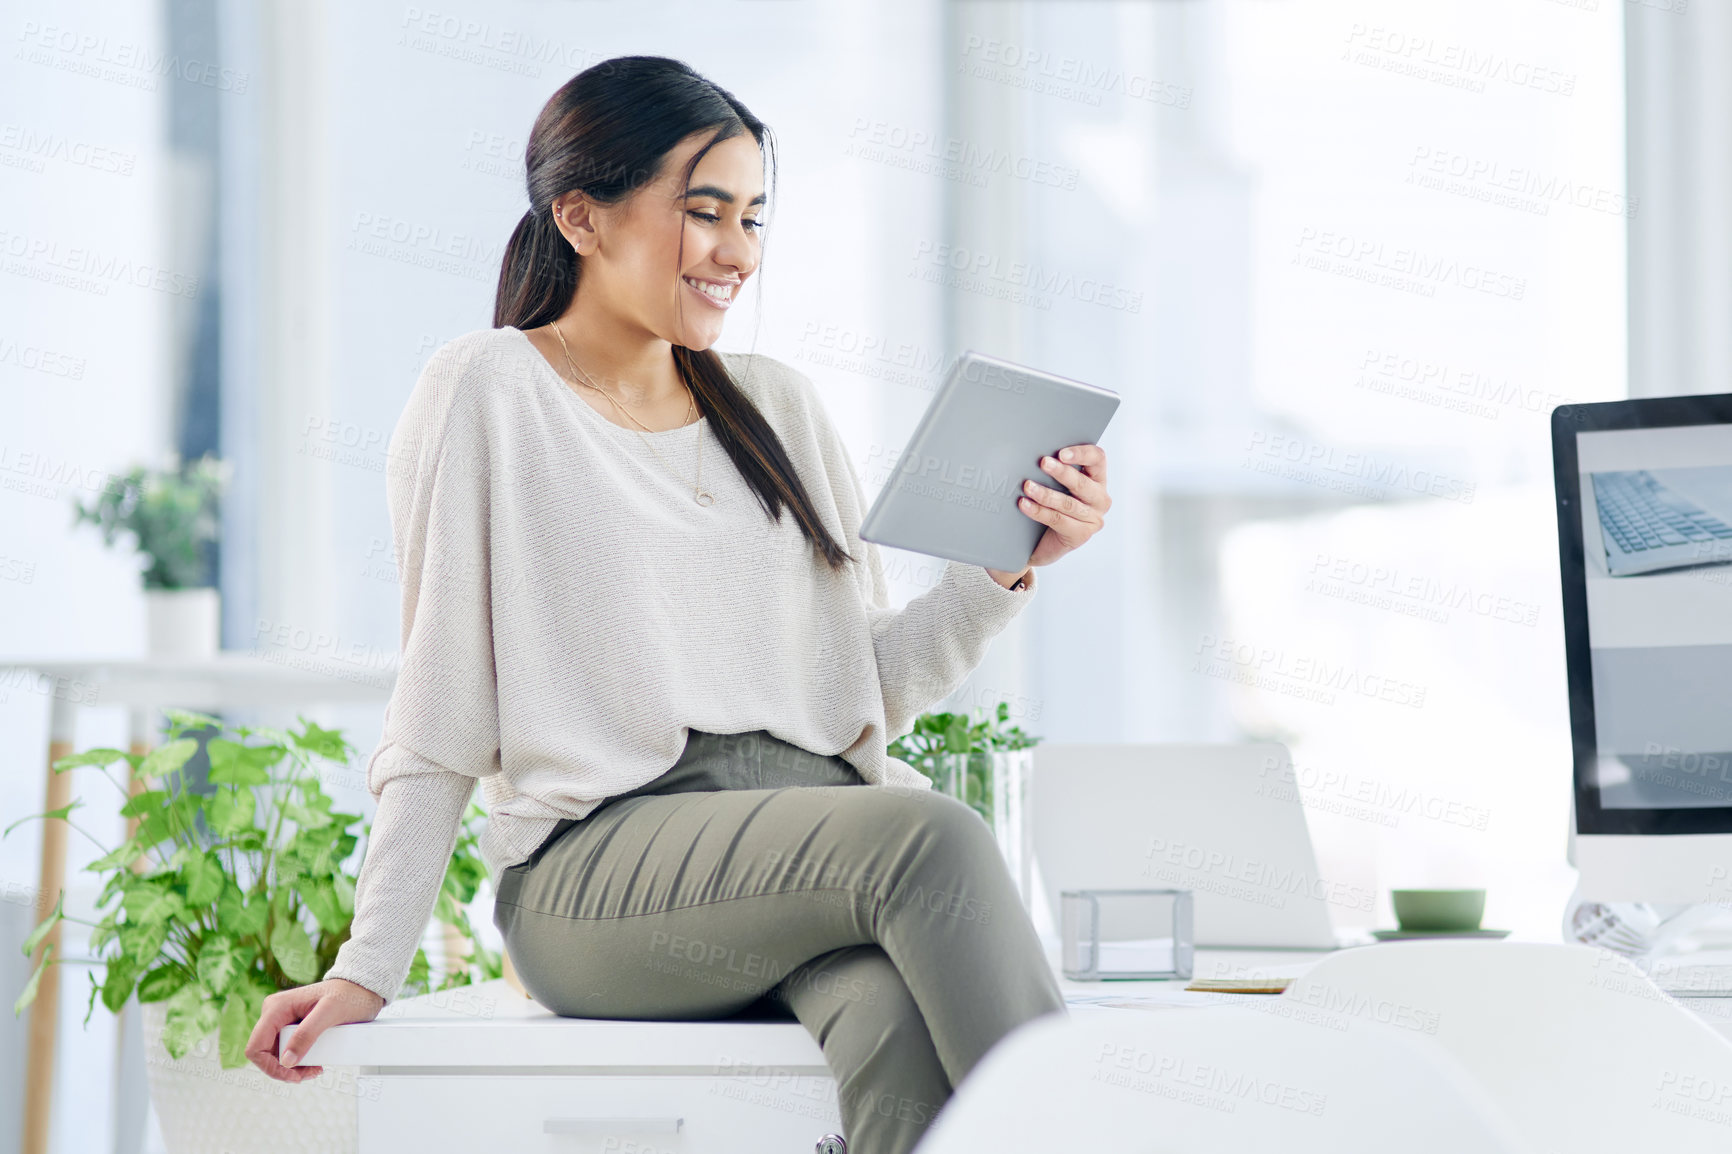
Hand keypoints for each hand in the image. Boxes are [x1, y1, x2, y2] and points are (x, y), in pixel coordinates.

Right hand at [245, 977, 384, 1082]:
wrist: (361, 988)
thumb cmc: (349, 994)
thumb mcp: (330, 1013)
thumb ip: (307, 1034)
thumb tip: (286, 1060)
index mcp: (276, 1007)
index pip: (256, 1047)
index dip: (270, 1068)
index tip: (293, 1075)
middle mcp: (274, 1014)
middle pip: (266, 1055)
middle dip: (285, 1069)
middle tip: (312, 1072)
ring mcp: (282, 1021)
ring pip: (276, 1056)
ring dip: (292, 1068)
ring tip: (315, 1068)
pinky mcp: (291, 1027)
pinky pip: (287, 1051)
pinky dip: (298, 1062)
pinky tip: (314, 1062)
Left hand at [986, 443, 1110, 583]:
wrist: (1045, 541)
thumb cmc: (1052, 506)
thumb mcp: (1057, 485)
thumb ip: (1055, 470)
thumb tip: (1036, 453)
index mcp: (1097, 479)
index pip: (1097, 459)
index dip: (1081, 454)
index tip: (1061, 453)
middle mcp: (1100, 499)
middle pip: (1082, 483)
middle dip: (1061, 472)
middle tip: (1043, 463)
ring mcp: (1093, 519)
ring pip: (1068, 503)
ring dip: (1045, 494)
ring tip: (1028, 486)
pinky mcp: (1081, 534)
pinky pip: (1058, 520)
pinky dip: (1039, 511)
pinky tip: (1025, 504)